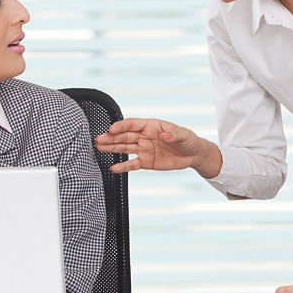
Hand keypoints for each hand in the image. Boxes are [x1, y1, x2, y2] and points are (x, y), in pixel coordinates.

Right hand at [95, 118, 221, 176]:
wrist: (193, 155)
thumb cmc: (188, 141)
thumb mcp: (184, 135)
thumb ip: (174, 134)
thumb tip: (166, 135)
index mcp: (152, 126)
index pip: (133, 124)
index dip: (122, 126)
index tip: (112, 129)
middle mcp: (145, 136)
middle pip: (125, 136)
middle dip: (111, 137)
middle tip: (99, 139)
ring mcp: (144, 149)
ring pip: (124, 148)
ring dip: (112, 148)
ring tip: (99, 148)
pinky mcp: (146, 161)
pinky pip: (132, 164)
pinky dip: (123, 166)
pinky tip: (113, 167)